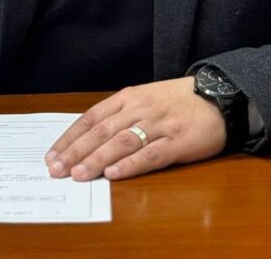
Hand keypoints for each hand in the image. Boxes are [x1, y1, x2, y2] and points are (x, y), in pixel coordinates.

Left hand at [45, 77, 226, 180]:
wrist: (219, 96)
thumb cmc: (178, 101)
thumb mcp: (145, 99)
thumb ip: (120, 116)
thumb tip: (88, 139)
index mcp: (129, 97)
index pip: (92, 117)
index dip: (70, 137)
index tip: (52, 154)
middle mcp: (140, 109)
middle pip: (102, 131)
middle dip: (76, 151)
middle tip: (56, 169)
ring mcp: (159, 125)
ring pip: (121, 142)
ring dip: (97, 159)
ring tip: (78, 174)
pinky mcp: (177, 142)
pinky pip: (150, 154)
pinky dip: (131, 164)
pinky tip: (114, 174)